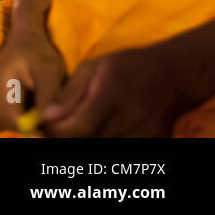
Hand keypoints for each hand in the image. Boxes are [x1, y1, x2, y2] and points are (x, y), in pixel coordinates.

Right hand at [0, 25, 65, 130]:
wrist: (25, 37)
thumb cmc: (39, 54)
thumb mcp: (50, 72)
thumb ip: (49, 97)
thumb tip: (46, 122)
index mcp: (3, 80)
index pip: (10, 117)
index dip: (28, 129)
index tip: (44, 132)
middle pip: (1, 120)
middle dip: (21, 127)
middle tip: (41, 126)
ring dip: (14, 122)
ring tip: (34, 117)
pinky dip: (8, 117)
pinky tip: (23, 111)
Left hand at [42, 40, 202, 136]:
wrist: (172, 74)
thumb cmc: (126, 66)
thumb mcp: (92, 68)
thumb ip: (69, 93)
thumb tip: (46, 116)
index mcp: (112, 93)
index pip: (79, 125)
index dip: (56, 130)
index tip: (42, 125)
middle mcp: (131, 116)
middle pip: (89, 140)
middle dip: (65, 136)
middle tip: (53, 128)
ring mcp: (145, 132)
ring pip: (103, 146)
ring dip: (83, 140)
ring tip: (73, 127)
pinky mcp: (154, 140)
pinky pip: (120, 148)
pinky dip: (103, 141)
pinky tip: (96, 130)